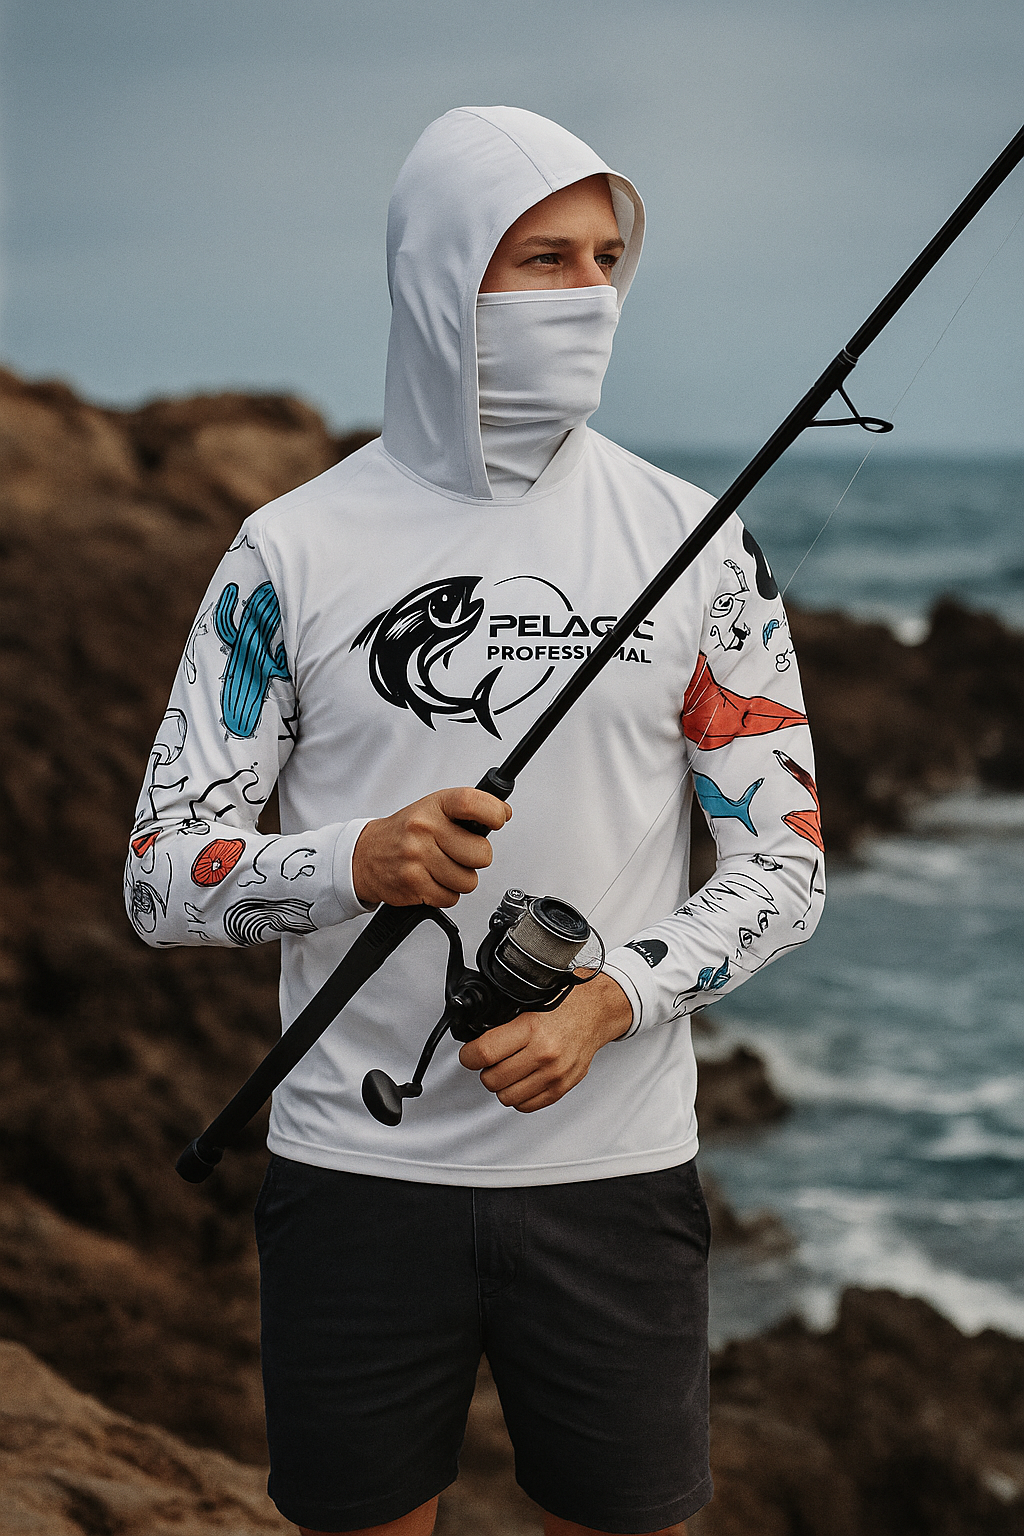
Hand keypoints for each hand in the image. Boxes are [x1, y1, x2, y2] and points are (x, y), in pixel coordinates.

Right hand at [352, 787, 510, 907]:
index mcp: (434, 806)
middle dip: (477, 858)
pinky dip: (446, 893)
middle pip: (481, 854)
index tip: (497, 820)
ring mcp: (418, 858)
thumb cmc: (405, 831)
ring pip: (469, 881)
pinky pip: (451, 898)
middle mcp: (424, 829)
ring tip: (443, 868)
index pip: (471, 802)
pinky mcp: (414, 884)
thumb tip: (503, 812)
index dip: (493, 812)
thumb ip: (467, 810)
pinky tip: (432, 880)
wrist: (365, 854)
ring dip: (461, 879)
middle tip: (461, 853)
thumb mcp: (433, 808)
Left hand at [459, 972, 631, 1111]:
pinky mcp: (562, 1087)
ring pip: (506, 1097)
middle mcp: (544, 1054)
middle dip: (484, 1070)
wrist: (598, 1011)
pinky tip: (520, 1080)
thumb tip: (476, 1036)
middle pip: (492, 1079)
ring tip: (506, 1069)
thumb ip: (505, 1020)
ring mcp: (554, 1074)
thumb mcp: (531, 1000)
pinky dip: (518, 1096)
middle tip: (489, 1060)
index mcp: (531, 1028)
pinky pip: (527, 1105)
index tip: (469, 1054)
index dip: (468, 1056)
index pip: (484, 1053)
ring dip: (501, 1085)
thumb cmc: (567, 1003)